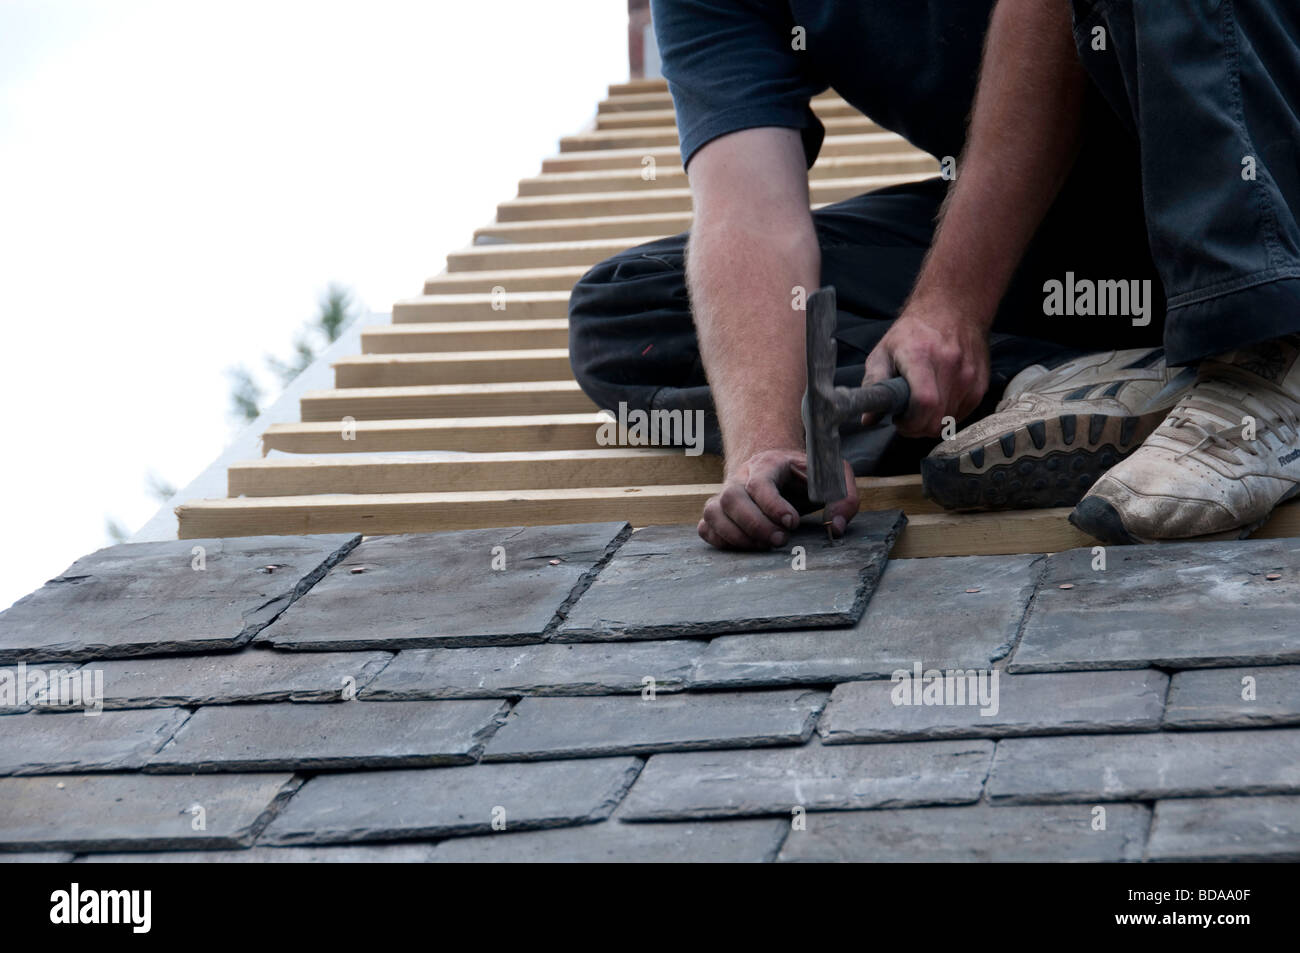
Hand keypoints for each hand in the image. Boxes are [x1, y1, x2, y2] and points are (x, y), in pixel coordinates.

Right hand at [697, 448, 858, 549]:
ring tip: (765, 547)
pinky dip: (720, 541)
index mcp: (768, 464)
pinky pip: (706, 527)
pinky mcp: (718, 512)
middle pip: (732, 498)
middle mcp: (740, 477)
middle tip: (780, 541)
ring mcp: (725, 495)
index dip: (773, 506)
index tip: (792, 523)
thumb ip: (844, 497)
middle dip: (755, 525)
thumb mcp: (832, 476)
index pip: (759, 483)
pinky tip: (746, 546)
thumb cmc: (805, 476)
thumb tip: (836, 527)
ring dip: (737, 536)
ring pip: (714, 513)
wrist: (777, 468)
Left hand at [861, 304, 990, 437]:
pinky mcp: (980, 384)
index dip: (910, 422)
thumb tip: (867, 419)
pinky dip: (947, 414)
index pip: (924, 403)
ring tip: (922, 403)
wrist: (954, 309)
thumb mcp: (884, 351)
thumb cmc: (913, 332)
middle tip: (908, 416)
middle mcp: (950, 366)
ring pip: (949, 422)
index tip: (899, 420)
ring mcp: (969, 376)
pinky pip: (962, 415)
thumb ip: (874, 384)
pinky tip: (939, 399)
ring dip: (932, 422)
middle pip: (936, 420)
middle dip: (917, 428)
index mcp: (921, 356)